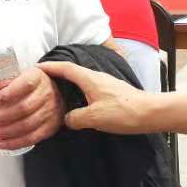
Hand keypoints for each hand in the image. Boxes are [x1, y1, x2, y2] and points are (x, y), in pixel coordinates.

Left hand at [0, 67, 65, 150]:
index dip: (9, 93)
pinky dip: (15, 143)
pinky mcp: (49, 127)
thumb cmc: (29, 85)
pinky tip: (2, 143)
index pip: (26, 84)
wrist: (53, 93)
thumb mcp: (16, 76)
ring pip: (27, 125)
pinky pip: (32, 138)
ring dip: (6, 132)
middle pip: (24, 108)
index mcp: (36, 77)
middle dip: (2, 117)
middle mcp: (45, 94)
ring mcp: (49, 111)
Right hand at [36, 60, 152, 134]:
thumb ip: (75, 118)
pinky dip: (78, 91)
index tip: (35, 68)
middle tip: (42, 81)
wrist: (151, 113)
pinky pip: (89, 88)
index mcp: (89, 78)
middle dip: (56, 73)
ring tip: (56, 92)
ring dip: (68, 83)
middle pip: (72, 71)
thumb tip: (66, 119)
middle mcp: (96, 77)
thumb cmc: (123, 112)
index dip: (49, 67)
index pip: (65, 68)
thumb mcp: (94, 118)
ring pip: (81, 80)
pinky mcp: (112, 92)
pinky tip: (78, 102)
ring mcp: (105, 83)